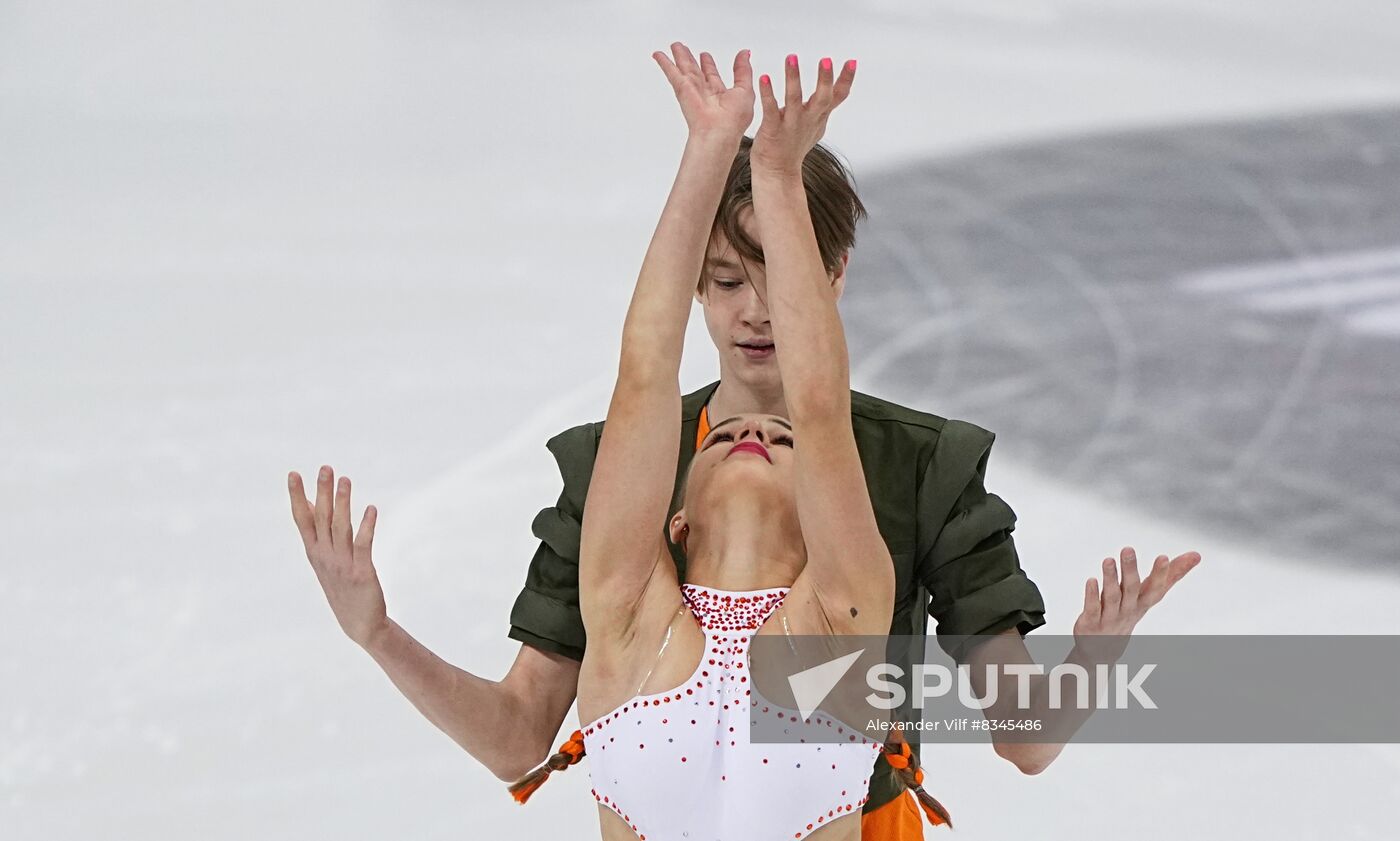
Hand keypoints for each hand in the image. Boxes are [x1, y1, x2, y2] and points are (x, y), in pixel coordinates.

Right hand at [288, 465, 387, 647]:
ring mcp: (342, 565)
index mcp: (314, 552)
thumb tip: (310, 502)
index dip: (297, 496)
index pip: (302, 519)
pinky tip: (371, 509)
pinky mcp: (362, 573)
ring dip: (343, 504)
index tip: (293, 473)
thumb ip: (317, 531)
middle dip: (323, 492)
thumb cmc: (341, 585)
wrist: (359, 624)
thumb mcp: (323, 558)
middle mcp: (325, 556)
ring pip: (341, 528)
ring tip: (346, 480)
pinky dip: (366, 527)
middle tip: (325, 468)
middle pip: (322, 519)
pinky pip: (363, 546)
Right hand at [652, 43, 753, 139]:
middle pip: (695, 70)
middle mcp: (704, 92)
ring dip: (678, 57)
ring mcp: (692, 90)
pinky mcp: (682, 89)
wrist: (718, 133)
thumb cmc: (734, 119)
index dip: (708, 65)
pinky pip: (671, 72)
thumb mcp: (745, 90)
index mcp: (720, 94)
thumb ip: (743, 70)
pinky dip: (664, 63)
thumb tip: (744, 53)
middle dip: (690, 58)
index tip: (704, 55)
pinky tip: (658, 55)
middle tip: (683, 48)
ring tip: (674, 46)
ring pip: (684, 68)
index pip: (712, 76)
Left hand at [751, 53, 855, 175]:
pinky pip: (770, 110)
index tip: (852, 62)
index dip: (846, 80)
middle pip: (822, 99)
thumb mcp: (816, 125)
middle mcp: (808, 120)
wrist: (777, 172)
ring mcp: (791, 125)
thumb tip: (838, 91)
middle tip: (826, 60)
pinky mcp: (773, 130)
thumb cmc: (794, 147)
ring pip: (794, 100)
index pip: (837, 97)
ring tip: (791, 59)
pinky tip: (765, 78)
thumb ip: (825, 107)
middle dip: (825, 79)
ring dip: (793, 79)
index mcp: (818, 116)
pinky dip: (768, 94)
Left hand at [1073, 546, 1200, 661]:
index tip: (1164, 557)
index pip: (1155, 589)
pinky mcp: (1091, 623)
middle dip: (1130, 570)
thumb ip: (1171, 574)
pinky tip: (1091, 580)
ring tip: (1108, 560)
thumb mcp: (1149, 594)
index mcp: (1143, 602)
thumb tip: (1196, 555)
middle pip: (1131, 589)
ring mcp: (1110, 617)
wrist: (1104, 649)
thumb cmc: (1129, 613)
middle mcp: (1128, 609)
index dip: (1161, 574)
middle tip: (1128, 549)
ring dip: (1110, 579)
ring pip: (1111, 597)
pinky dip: (1092, 595)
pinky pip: (1093, 608)